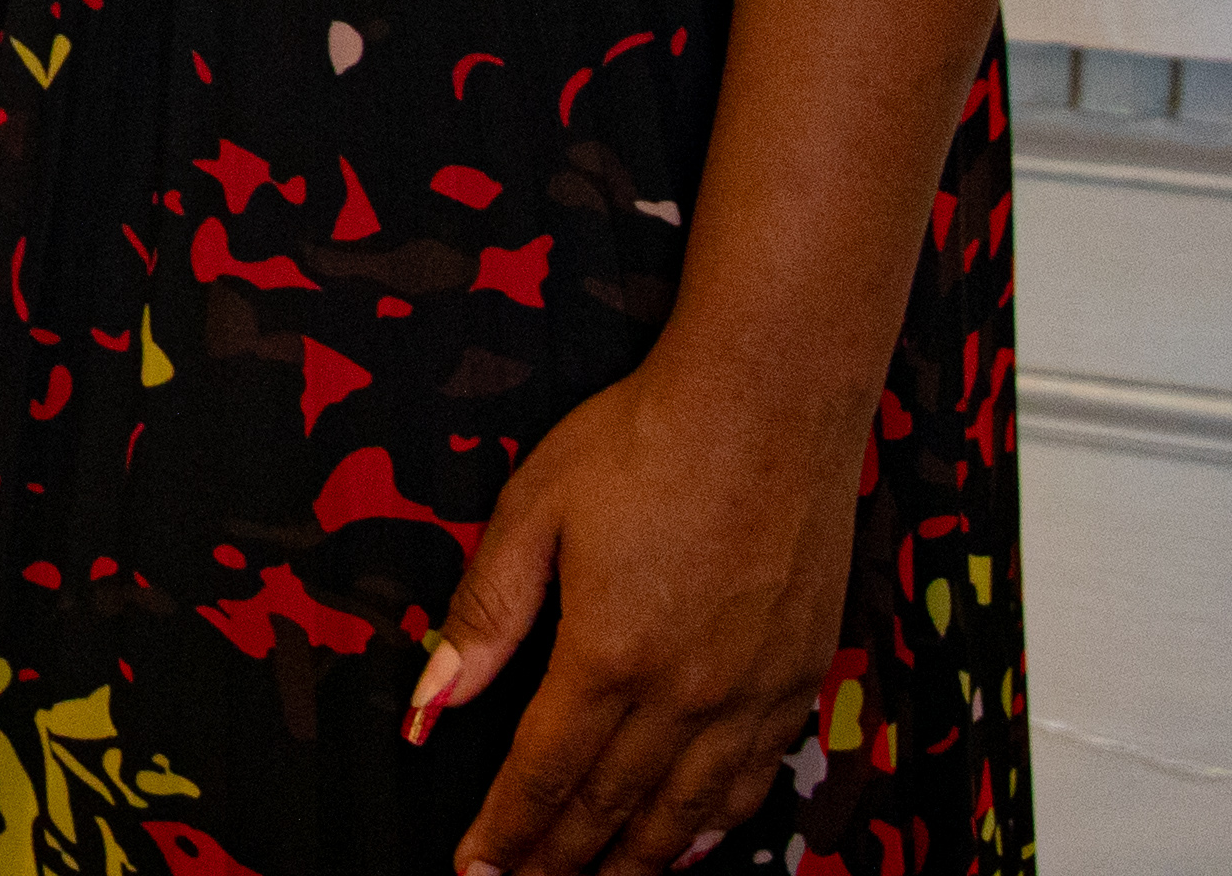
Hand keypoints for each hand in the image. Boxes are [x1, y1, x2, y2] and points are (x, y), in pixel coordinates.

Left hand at [425, 356, 864, 875]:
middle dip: (560, 860)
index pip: (543, 775)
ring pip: (686, 810)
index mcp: (607, 656)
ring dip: (635, 858)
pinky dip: (715, 824)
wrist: (770, 402)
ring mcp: (751, 693)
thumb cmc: (644, 440)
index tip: (475, 870)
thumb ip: (483, 617)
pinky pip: (754, 779)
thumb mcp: (534, 514)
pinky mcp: (799, 677)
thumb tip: (431, 700)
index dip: (505, 833)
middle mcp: (685, 694)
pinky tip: (690, 842)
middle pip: (610, 806)